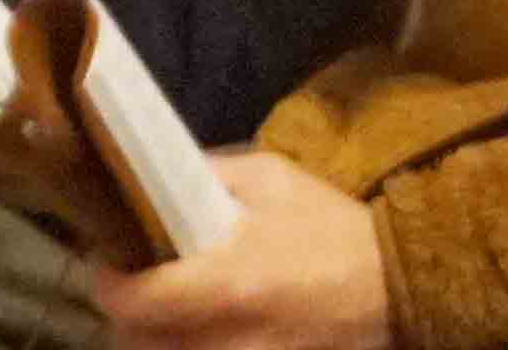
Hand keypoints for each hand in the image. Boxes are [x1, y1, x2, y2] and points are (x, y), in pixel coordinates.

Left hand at [87, 151, 390, 349]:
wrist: (397, 282)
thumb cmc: (331, 226)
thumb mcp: (272, 179)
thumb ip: (209, 174)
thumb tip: (153, 176)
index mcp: (226, 281)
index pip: (133, 301)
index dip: (111, 281)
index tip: (114, 259)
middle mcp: (226, 337)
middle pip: (138, 343)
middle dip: (130, 314)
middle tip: (139, 282)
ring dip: (157, 336)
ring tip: (167, 308)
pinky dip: (189, 348)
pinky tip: (199, 328)